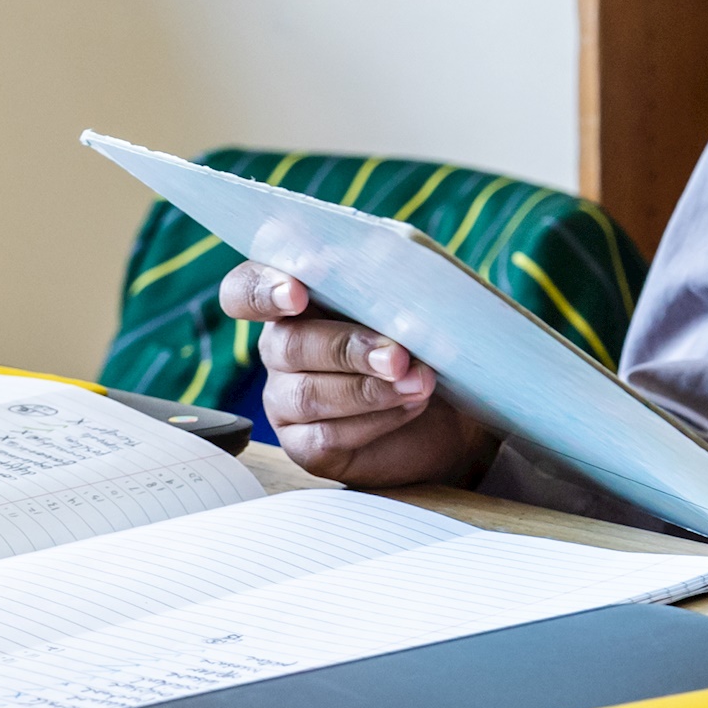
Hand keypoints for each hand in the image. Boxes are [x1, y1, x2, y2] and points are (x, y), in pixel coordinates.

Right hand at [218, 261, 497, 488]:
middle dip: (348, 349)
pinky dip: (375, 421)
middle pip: (287, 345)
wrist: (461, 400)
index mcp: (295, 299)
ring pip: (307, 394)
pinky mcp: (306, 445)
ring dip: (369, 389)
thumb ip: (391, 274)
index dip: (261, 291)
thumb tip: (380, 261)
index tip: (297, 294)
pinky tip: (411, 405)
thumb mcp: (417, 294)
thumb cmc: (430, 335)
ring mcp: (287, 400)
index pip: (245, 290)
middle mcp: (282, 348)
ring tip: (420, 383)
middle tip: (399, 357)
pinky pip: (326, 436)